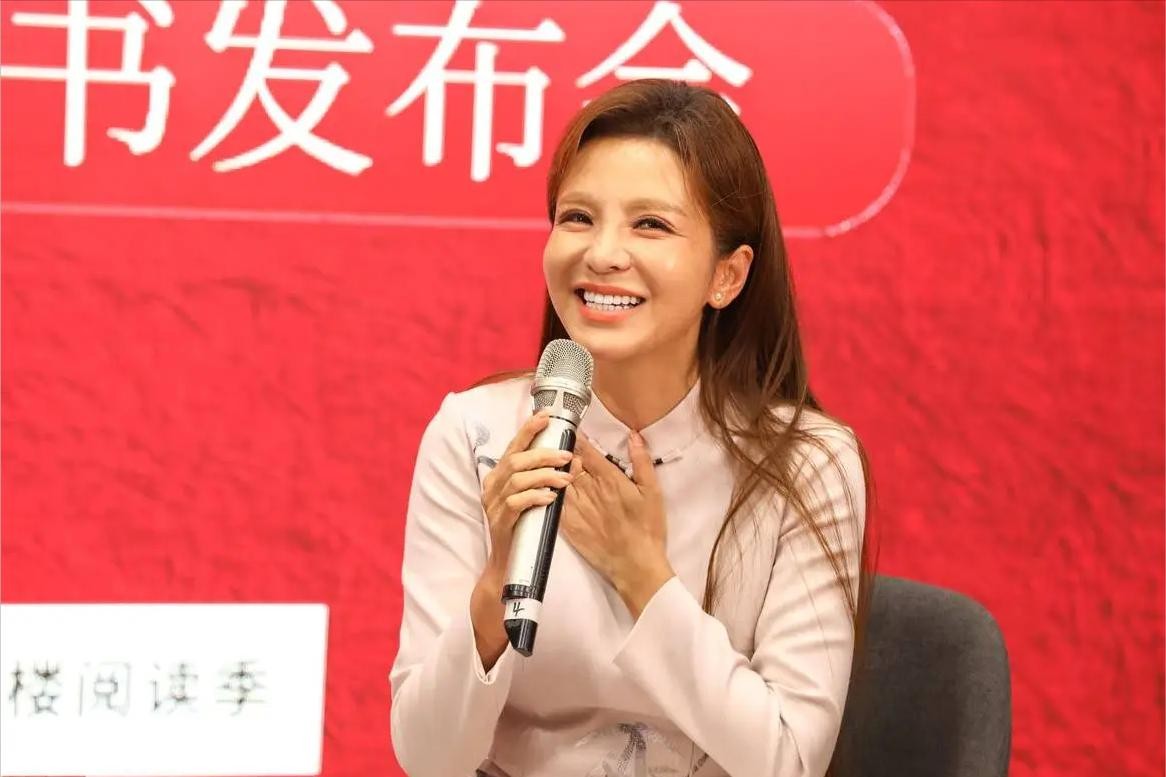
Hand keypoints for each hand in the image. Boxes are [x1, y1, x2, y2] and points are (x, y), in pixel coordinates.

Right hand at [474, 411, 574, 665]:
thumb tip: (568, 454)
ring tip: (565, 477)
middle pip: (515, 459)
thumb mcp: (533, 497)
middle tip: (566, 455)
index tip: (547, 416)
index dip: (529, 429)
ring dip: (543, 475)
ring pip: (516, 479)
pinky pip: (516, 504)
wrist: (509, 566)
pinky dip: (535, 497)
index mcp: (499, 476)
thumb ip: (542, 477)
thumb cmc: (526, 528)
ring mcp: (493, 506)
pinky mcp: (500, 524)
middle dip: (543, 453)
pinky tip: (551, 498)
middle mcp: (492, 487)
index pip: (514, 446)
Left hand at [561, 431, 674, 618]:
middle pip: (568, 464)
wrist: (636, 565)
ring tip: (544, 460)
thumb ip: (642, 462)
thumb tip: (633, 436)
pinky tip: (543, 486)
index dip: (575, 438)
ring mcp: (577, 509)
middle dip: (560, 451)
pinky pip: (553, 503)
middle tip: (552, 439)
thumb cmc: (648, 529)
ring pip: (557, 481)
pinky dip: (548, 492)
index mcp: (610, 480)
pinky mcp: (569, 526)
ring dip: (551, 469)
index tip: (567, 427)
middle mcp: (590, 492)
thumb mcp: (653, 492)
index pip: (587, 452)